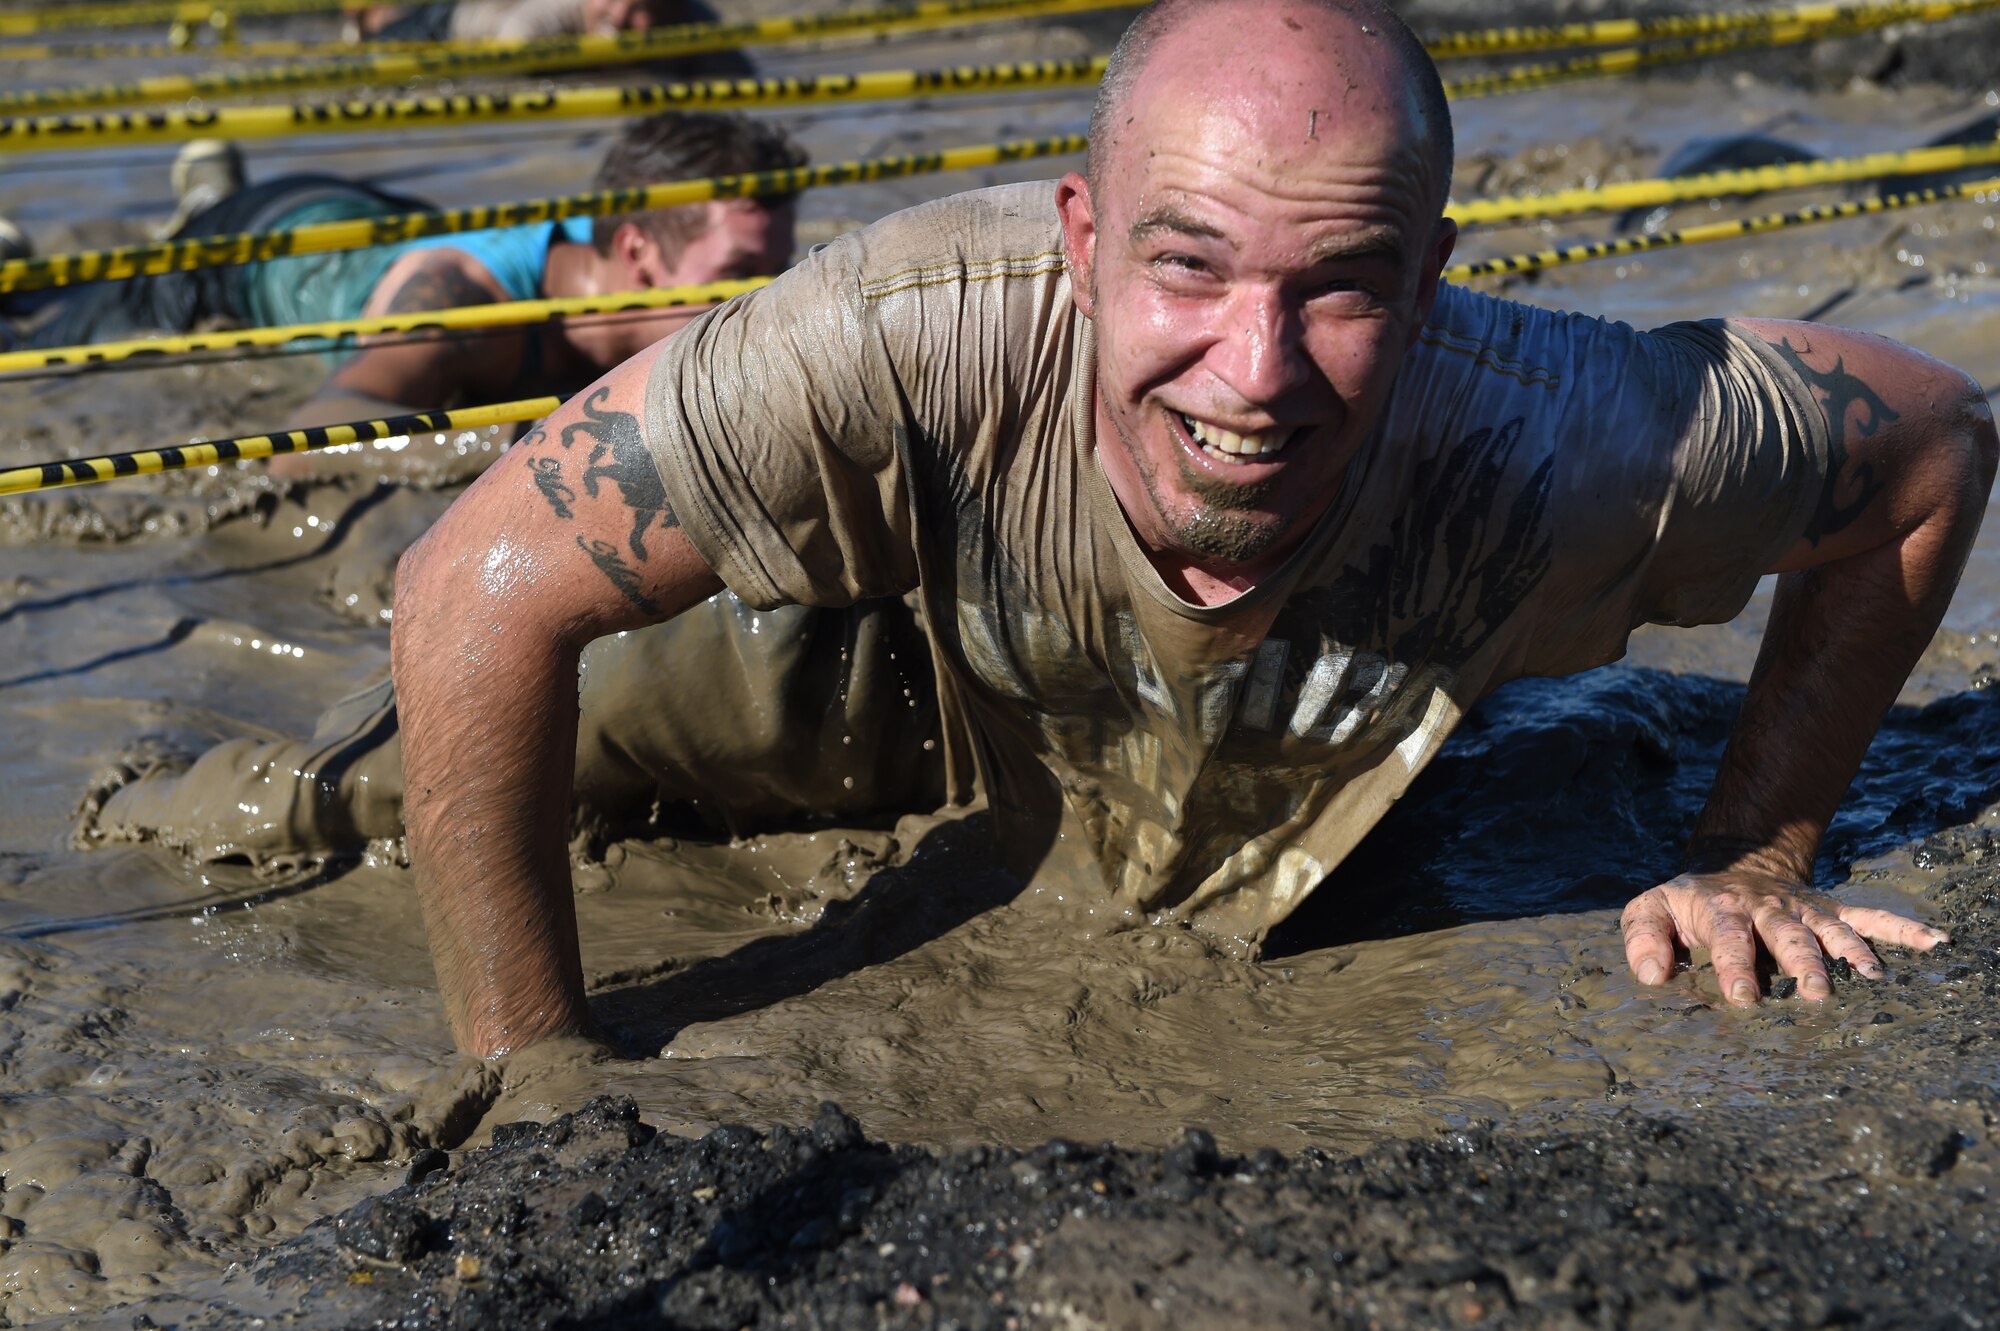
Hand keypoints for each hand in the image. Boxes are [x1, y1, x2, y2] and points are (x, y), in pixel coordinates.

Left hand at [1621, 870, 1948, 1005]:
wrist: (1731, 862)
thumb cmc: (1687, 901)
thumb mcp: (1651, 908)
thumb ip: (1642, 937)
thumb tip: (1652, 976)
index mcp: (1722, 910)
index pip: (1728, 938)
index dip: (1734, 965)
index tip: (1743, 996)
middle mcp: (1768, 909)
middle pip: (1787, 935)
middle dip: (1802, 964)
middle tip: (1816, 995)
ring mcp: (1803, 909)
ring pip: (1830, 929)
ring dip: (1850, 952)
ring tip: (1872, 977)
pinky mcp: (1828, 910)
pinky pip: (1870, 916)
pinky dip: (1902, 929)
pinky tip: (1934, 943)